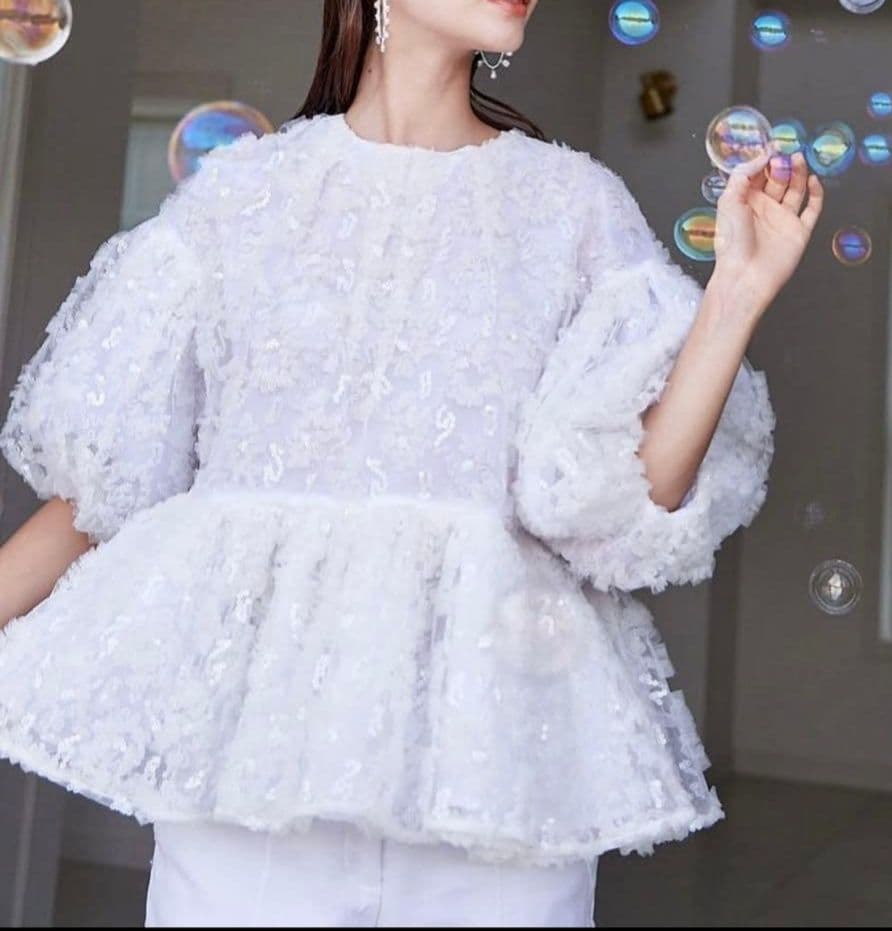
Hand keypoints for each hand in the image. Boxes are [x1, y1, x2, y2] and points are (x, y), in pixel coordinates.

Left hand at [710, 146, 823, 314]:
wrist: (745, 275)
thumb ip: (743, 174)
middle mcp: (764, 210)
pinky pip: (813, 208)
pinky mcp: (799, 231)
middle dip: (781, 164)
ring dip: (798, 172)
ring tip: (798, 158)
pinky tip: (813, 180)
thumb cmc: (731, 243)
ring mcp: (782, 220)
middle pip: (777, 178)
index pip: (756, 174)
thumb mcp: (729, 200)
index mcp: (744, 203)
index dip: (764, 159)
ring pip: (796, 189)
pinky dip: (816, 193)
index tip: (772, 145)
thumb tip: (761, 156)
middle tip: (785, 153)